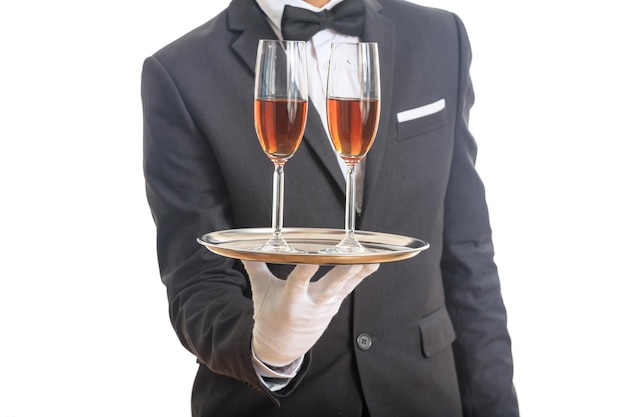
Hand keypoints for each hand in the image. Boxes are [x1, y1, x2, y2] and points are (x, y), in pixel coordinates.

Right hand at [242, 261, 378, 366]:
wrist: (281, 349)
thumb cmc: (269, 316)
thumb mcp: (260, 293)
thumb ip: (255, 267)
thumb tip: (240, 247)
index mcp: (289, 301)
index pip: (298, 282)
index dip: (306, 270)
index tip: (313, 258)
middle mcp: (310, 305)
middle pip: (330, 287)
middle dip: (344, 272)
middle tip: (357, 257)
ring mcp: (325, 308)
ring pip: (344, 288)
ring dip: (358, 272)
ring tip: (372, 257)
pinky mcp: (334, 307)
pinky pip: (348, 289)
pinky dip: (359, 276)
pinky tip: (372, 262)